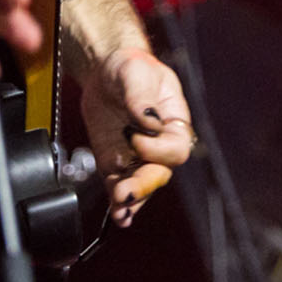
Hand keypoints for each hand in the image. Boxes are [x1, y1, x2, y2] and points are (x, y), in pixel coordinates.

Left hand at [78, 45, 193, 226]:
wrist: (105, 70)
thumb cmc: (131, 67)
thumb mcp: (136, 71)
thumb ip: (141, 97)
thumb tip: (148, 121)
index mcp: (175, 123)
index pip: (176, 149)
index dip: (157, 149)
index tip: (134, 136)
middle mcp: (158, 146)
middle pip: (159, 174)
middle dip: (143, 185)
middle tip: (125, 191)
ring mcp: (136, 157)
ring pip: (140, 187)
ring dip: (131, 200)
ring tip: (120, 209)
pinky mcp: (114, 162)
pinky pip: (118, 185)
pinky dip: (116, 201)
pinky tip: (116, 214)